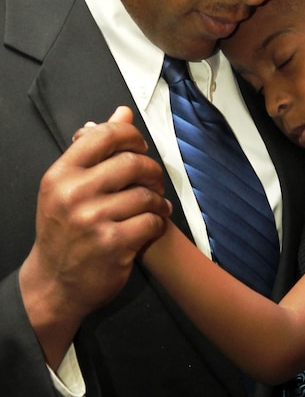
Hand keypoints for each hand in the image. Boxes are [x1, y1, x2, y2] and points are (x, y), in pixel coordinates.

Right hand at [19, 108, 170, 368]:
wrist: (54, 283)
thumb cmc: (63, 230)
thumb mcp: (67, 186)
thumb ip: (94, 148)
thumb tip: (122, 113)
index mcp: (61, 174)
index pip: (105, 136)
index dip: (132, 136)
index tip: (140, 147)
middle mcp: (73, 194)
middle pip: (132, 163)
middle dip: (152, 170)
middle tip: (154, 180)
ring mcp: (93, 221)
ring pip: (145, 194)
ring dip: (158, 200)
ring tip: (156, 205)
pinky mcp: (113, 245)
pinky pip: (151, 222)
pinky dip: (158, 222)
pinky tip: (154, 224)